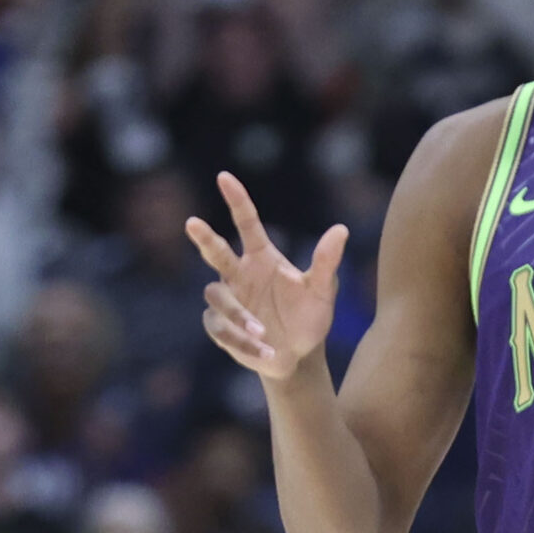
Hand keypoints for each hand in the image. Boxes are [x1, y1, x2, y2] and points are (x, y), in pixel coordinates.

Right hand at [189, 173, 349, 383]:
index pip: (247, 223)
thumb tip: (341, 230)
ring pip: (218, 297)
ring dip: (239, 315)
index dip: (236, 200)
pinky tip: (266, 353)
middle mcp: (240, 274)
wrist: (300, 356)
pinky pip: (222, 330)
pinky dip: (243, 342)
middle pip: (216, 252)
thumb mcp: (323, 291)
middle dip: (205, 238)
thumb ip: (327, 262)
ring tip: (263, 332)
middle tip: (192, 222)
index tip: (224, 177)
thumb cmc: (310, 317)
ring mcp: (228, 300)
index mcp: (262, 258)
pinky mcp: (221, 328)